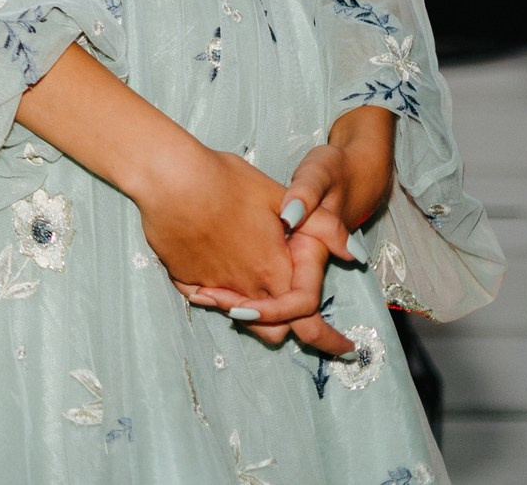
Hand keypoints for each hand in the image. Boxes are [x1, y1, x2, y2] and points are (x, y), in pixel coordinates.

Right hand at [137, 143, 352, 352]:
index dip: (330, 339)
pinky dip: (218, 295)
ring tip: (257, 297)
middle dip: (290, 329)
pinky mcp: (184, 276)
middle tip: (299, 323)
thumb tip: (357, 255)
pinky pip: (207, 298)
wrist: (170, 177)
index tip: (346, 349)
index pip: (309, 320)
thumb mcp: (281, 197)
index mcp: (273, 271)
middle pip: (274, 329)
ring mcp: (212, 284)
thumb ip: (323, 228)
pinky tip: (218, 277)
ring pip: (240, 317)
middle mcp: (245, 286)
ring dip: (253, 313)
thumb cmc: (225, 181)